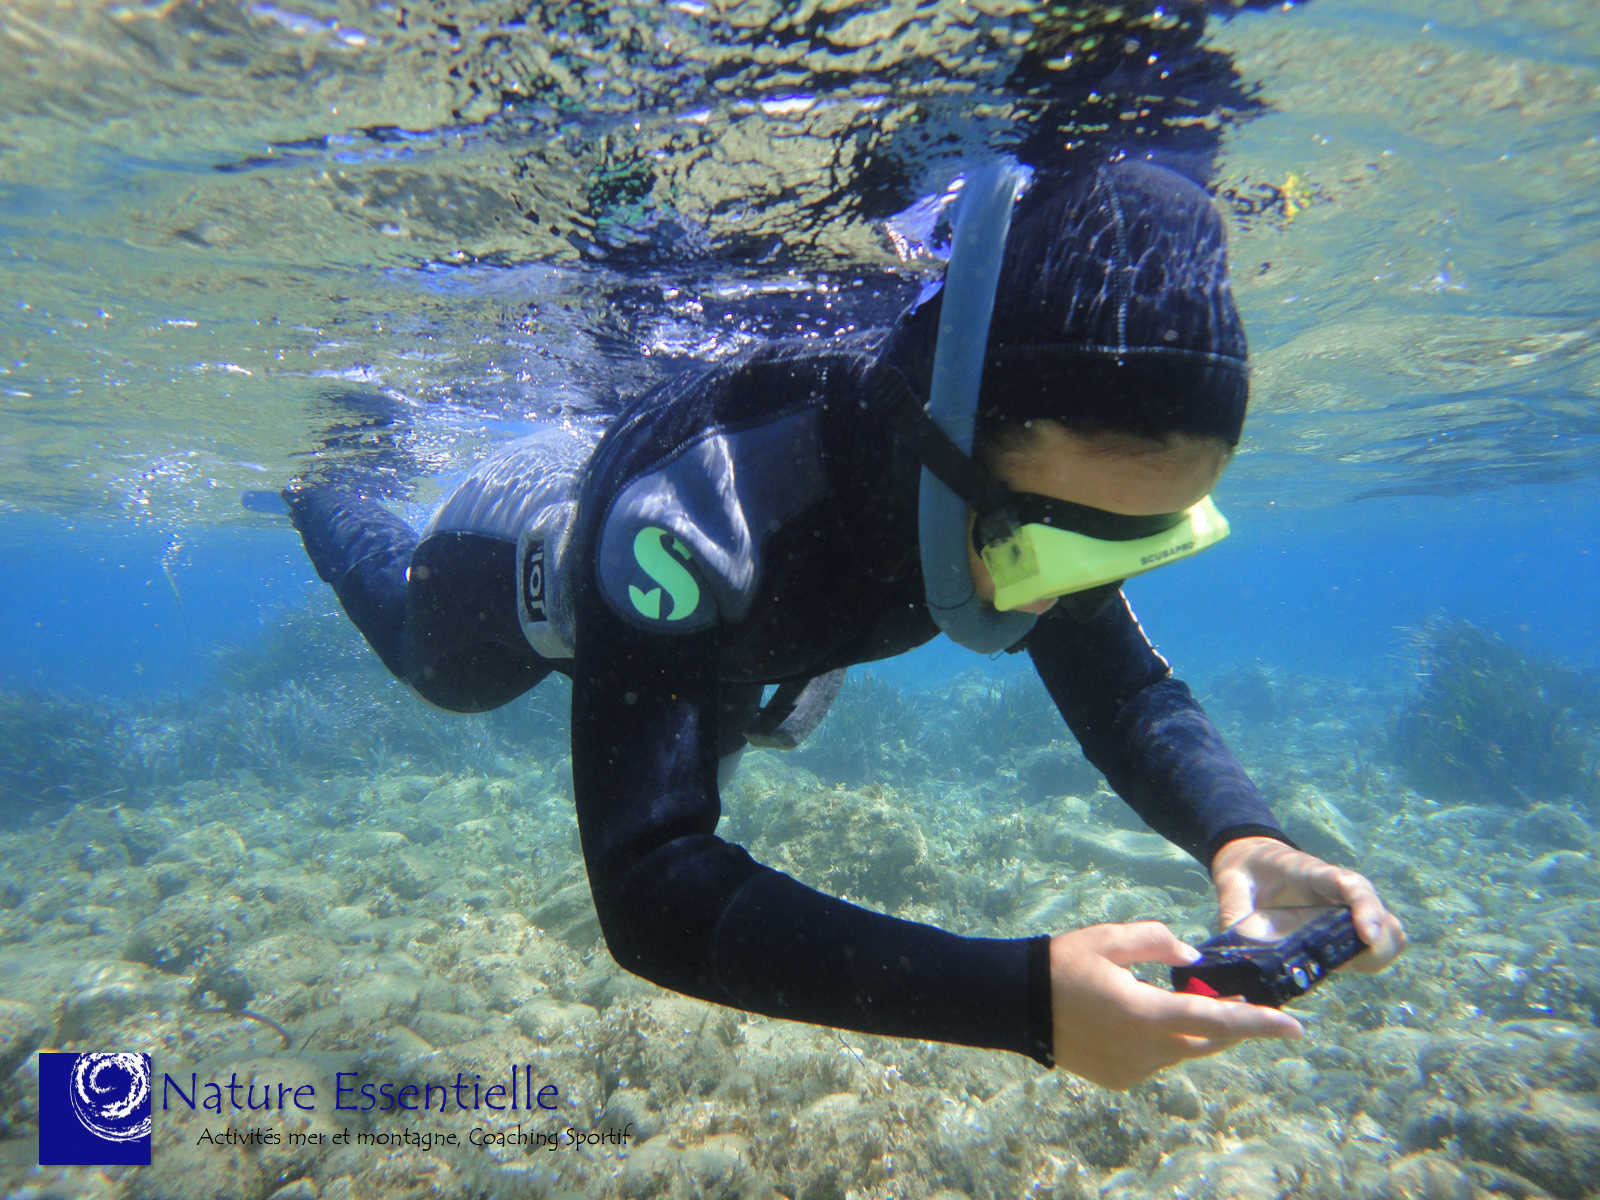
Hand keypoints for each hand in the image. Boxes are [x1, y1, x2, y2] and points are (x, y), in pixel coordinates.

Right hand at [1048, 922, 1302, 1089]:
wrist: (1016, 1004)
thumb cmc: (1062, 964)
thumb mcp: (1110, 938)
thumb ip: (1159, 941)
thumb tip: (1193, 961)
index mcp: (1146, 1014)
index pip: (1218, 1022)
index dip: (1260, 1024)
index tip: (1295, 1027)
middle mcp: (1145, 1051)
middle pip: (1208, 1043)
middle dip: (1229, 1024)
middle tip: (1238, 999)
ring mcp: (1133, 1071)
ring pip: (1183, 1053)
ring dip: (1193, 1031)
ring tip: (1185, 1001)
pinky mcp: (1120, 1079)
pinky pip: (1158, 1061)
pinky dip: (1165, 1042)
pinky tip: (1141, 1018)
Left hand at [1210, 836, 1406, 972]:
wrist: (1252, 861)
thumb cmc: (1246, 874)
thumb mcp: (1232, 886)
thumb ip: (1233, 913)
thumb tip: (1236, 954)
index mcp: (1313, 874)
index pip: (1351, 886)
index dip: (1365, 910)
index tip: (1367, 936)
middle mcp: (1341, 894)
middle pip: (1385, 918)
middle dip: (1380, 945)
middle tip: (1351, 962)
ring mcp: (1347, 913)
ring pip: (1391, 935)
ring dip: (1380, 955)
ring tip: (1345, 967)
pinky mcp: (1345, 931)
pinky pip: (1374, 948)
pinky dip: (1371, 961)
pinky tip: (1340, 967)